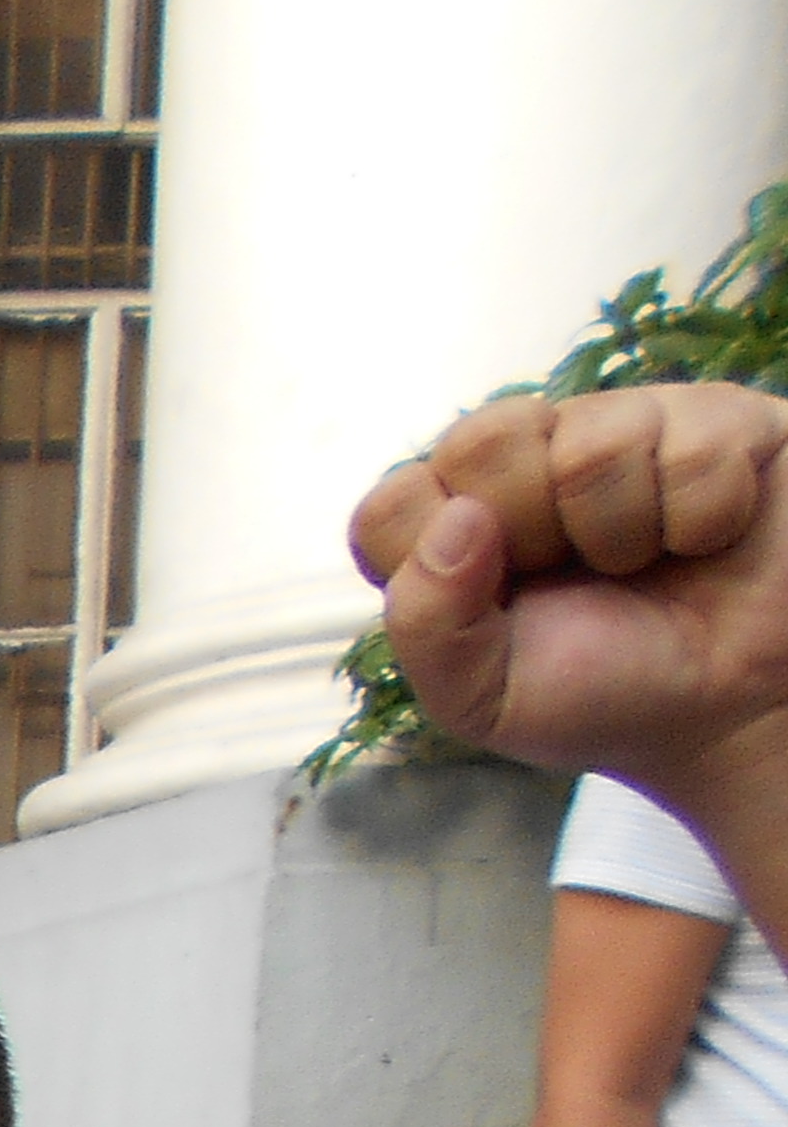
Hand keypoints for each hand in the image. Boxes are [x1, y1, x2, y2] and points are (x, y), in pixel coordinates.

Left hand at [351, 388, 787, 807]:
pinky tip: (711, 537)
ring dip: (624, 532)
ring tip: (648, 562)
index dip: (437, 558)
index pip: (392, 505)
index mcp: (457, 526)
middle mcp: (531, 460)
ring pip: (591, 443)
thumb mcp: (484, 696)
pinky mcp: (720, 416)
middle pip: (480, 440)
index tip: (496, 605)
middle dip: (531, 530)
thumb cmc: (606, 696)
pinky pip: (697, 441)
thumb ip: (427, 625)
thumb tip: (457, 517)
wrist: (733, 709)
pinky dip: (706, 515)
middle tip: (580, 577)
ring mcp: (623, 426)